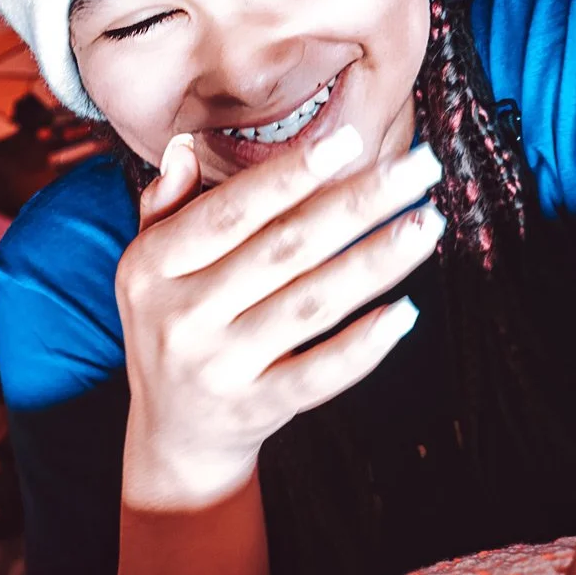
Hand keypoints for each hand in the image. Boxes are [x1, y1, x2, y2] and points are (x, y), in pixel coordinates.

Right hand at [115, 124, 444, 510]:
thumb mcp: (149, 266)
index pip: (231, 211)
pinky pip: (318, 373)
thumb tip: (184, 146)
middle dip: (359, 202)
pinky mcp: (256, 409)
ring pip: (312, 304)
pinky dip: (363, 345)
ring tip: (426, 223)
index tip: (351, 140)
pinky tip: (406, 311)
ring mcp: (221, 366)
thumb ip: (165, 205)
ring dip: (375, 261)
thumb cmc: (172, 325)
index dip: (292, 175)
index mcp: (153, 267)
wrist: (172, 434)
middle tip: (420, 166)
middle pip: (285, 248)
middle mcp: (184, 315)